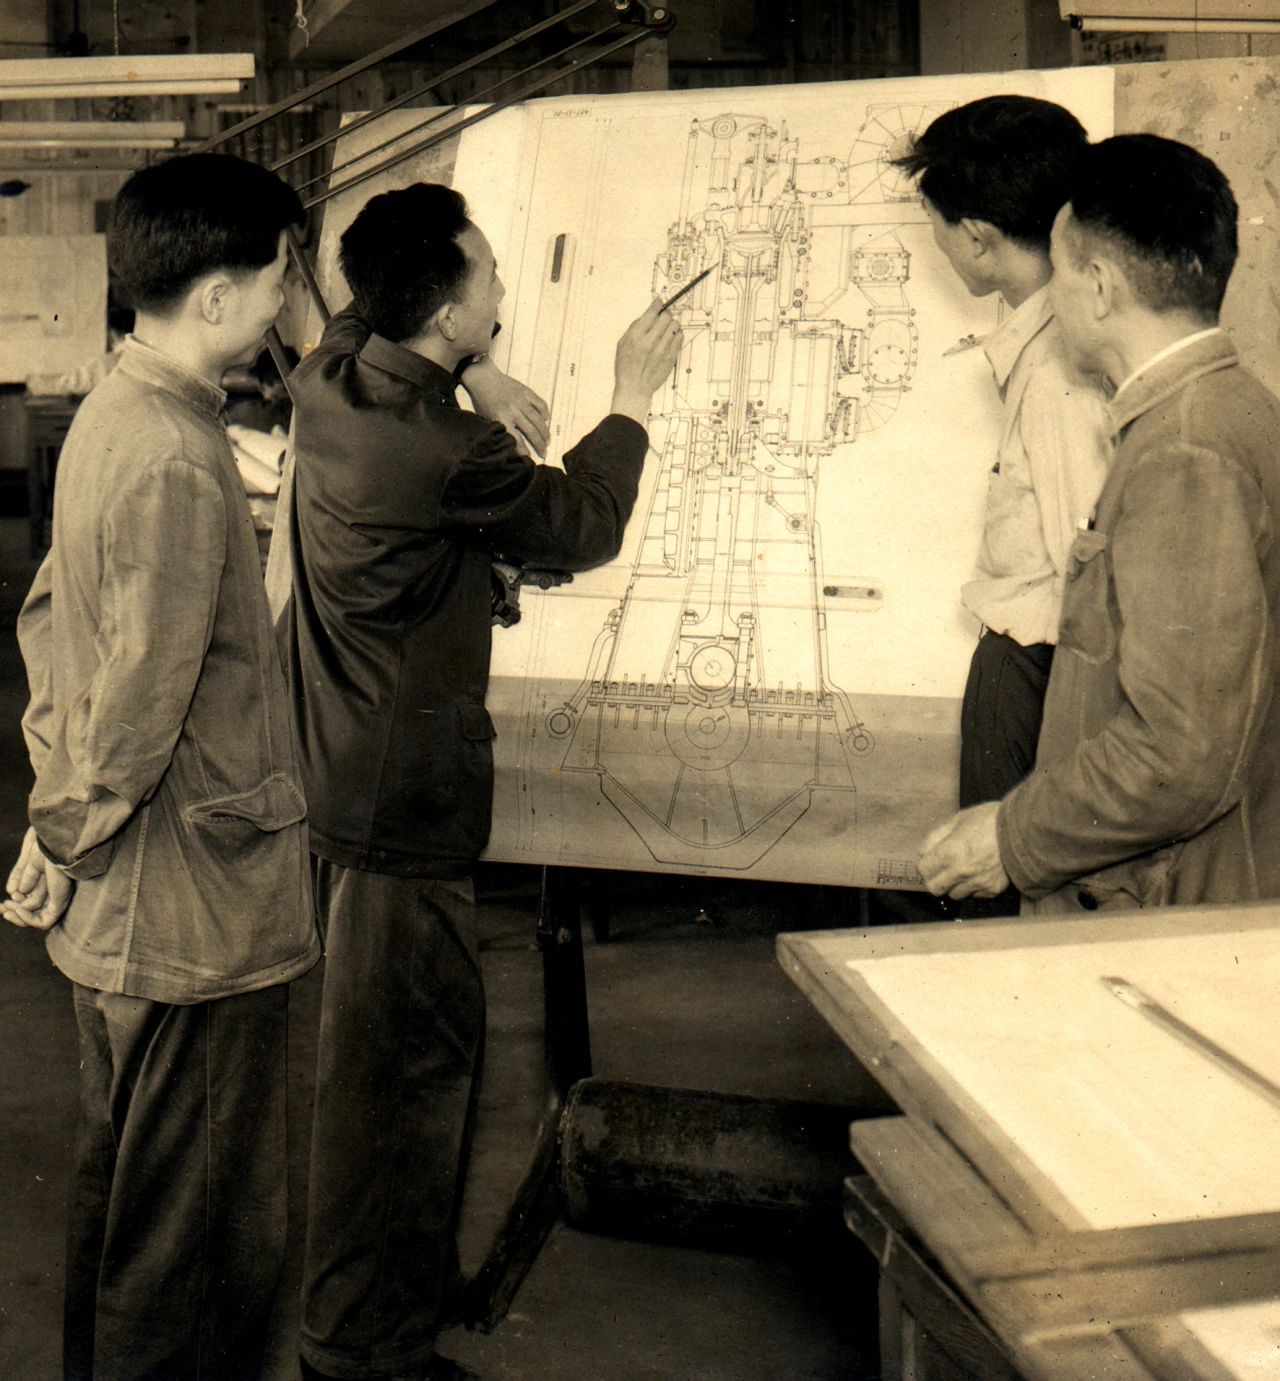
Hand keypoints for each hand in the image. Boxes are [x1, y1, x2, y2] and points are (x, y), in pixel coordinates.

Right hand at [3, 826, 72, 929]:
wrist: (55, 844)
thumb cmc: (46, 847)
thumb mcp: (29, 863)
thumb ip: (21, 876)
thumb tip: (13, 892)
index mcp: (49, 883)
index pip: (31, 903)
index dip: (14, 906)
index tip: (0, 904)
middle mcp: (55, 893)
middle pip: (33, 913)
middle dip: (14, 912)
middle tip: (1, 908)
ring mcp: (58, 899)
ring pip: (37, 920)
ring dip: (18, 915)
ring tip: (7, 904)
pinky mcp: (61, 903)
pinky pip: (44, 922)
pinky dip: (28, 919)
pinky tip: (18, 909)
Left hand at [461, 358, 549, 457]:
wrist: (483, 377)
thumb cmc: (482, 400)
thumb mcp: (486, 418)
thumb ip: (498, 430)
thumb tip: (508, 446)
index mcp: (501, 418)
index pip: (516, 439)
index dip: (524, 450)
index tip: (529, 458)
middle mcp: (513, 410)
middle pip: (531, 431)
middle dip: (539, 444)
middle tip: (544, 453)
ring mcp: (521, 400)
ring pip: (538, 419)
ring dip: (544, 432)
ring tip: (547, 441)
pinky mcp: (526, 391)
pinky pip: (540, 404)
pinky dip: (544, 413)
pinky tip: (545, 420)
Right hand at [610, 298, 682, 423]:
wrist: (635, 387)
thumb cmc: (626, 366)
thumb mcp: (622, 344)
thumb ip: (634, 328)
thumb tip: (647, 314)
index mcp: (637, 336)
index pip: (652, 312)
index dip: (657, 304)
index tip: (659, 302)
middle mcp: (651, 341)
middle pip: (666, 316)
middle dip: (665, 314)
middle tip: (662, 317)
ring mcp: (663, 349)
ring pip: (675, 325)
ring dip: (671, 324)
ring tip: (666, 329)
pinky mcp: (671, 356)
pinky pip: (680, 337)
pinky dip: (676, 334)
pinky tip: (670, 338)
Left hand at [917, 802, 1009, 899]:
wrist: (1024, 829)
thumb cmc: (990, 820)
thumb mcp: (958, 819)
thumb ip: (936, 836)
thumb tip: (923, 852)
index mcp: (950, 852)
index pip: (923, 870)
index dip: (925, 864)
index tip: (930, 860)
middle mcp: (962, 872)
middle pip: (935, 888)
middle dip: (934, 879)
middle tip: (942, 869)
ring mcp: (978, 883)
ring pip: (954, 894)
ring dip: (954, 885)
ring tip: (963, 869)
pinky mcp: (993, 889)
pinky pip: (975, 894)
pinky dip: (973, 887)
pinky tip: (979, 872)